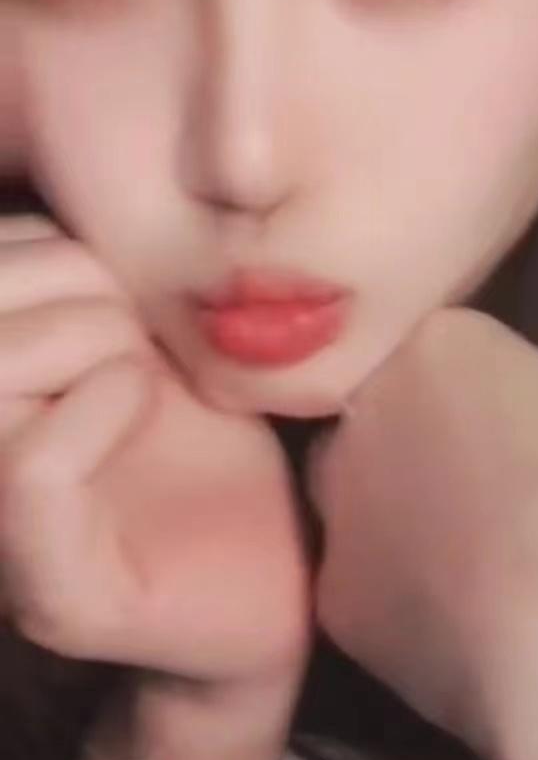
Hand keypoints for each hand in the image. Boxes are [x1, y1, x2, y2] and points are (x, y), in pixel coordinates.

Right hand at [0, 216, 311, 701]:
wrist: (284, 580)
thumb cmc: (208, 440)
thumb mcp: (139, 331)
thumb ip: (79, 276)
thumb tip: (47, 160)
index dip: (41, 246)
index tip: (118, 281)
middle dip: (68, 282)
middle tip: (140, 325)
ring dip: (90, 335)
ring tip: (145, 364)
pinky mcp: (50, 598)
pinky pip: (31, 468)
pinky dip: (103, 404)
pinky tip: (146, 399)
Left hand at [306, 307, 537, 759]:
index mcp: (442, 346)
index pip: (454, 337)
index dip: (500, 376)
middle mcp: (364, 415)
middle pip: (389, 404)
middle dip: (433, 431)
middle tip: (506, 482)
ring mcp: (337, 510)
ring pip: (360, 487)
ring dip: (403, 503)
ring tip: (480, 551)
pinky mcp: (332, 601)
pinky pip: (366, 571)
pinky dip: (403, 586)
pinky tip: (463, 615)